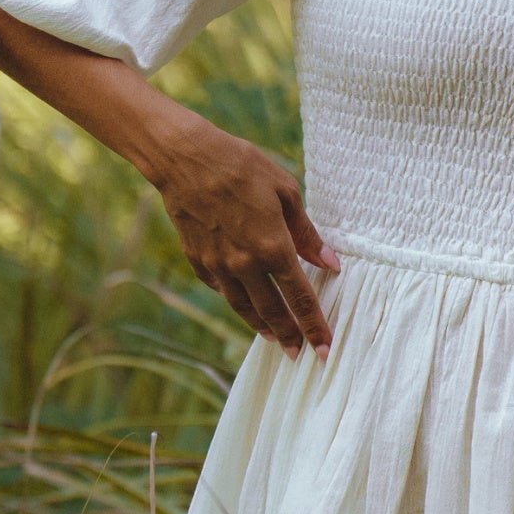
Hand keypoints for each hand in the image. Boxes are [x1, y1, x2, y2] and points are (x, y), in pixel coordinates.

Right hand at [150, 109, 338, 358]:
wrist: (185, 158)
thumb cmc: (241, 167)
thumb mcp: (286, 191)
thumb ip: (307, 233)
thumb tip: (329, 263)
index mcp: (273, 247)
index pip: (300, 298)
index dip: (314, 326)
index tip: (325, 348)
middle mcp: (245, 264)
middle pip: (272, 312)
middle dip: (289, 336)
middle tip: (300, 355)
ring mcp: (218, 266)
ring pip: (244, 308)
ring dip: (262, 327)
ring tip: (275, 338)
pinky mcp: (198, 261)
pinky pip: (221, 290)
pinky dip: (236, 300)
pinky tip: (244, 304)